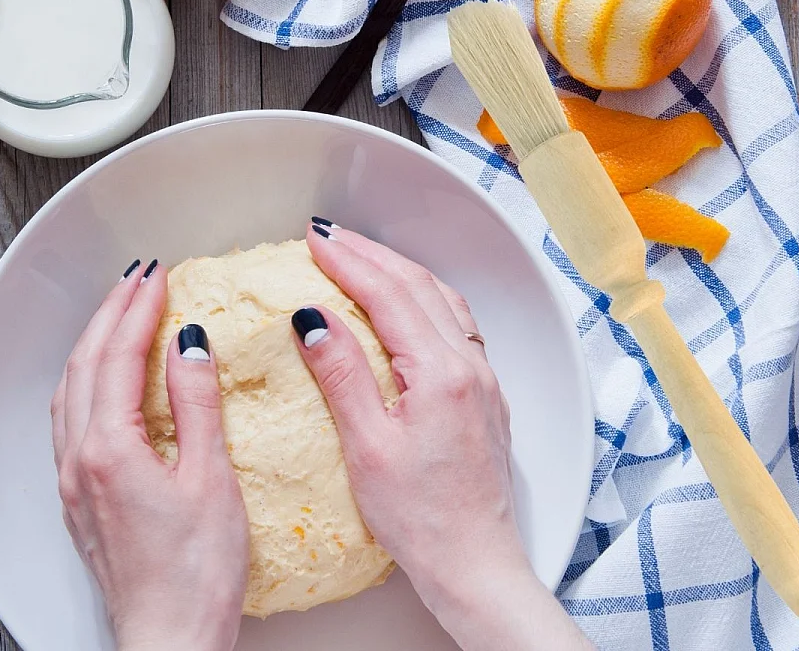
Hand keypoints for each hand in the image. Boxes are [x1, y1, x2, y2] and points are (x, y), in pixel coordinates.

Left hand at [50, 258, 248, 650]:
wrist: (170, 639)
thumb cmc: (196, 573)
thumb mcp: (210, 478)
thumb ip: (196, 404)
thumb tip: (189, 343)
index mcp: (109, 450)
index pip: (118, 357)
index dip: (137, 310)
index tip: (156, 276)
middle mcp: (79, 461)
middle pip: (85, 366)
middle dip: (111, 314)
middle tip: (137, 279)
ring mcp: (73, 483)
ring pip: (70, 392)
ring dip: (94, 346)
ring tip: (119, 316)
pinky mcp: (79, 501)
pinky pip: (69, 421)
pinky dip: (86, 382)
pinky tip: (103, 382)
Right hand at [291, 222, 592, 650]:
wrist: (474, 562)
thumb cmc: (420, 518)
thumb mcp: (367, 446)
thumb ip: (342, 376)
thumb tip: (313, 318)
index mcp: (441, 374)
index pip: (390, 296)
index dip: (349, 262)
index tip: (316, 240)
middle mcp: (469, 367)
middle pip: (419, 288)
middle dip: (372, 255)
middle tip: (330, 236)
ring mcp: (483, 380)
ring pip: (443, 302)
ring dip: (401, 273)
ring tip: (362, 258)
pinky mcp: (485, 397)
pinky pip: (457, 325)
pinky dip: (425, 300)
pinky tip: (407, 305)